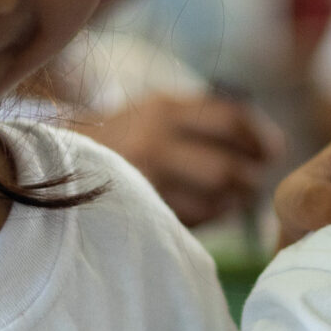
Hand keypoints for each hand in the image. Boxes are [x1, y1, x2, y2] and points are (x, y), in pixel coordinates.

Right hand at [77, 93, 282, 227]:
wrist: (56, 163)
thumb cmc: (129, 137)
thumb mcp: (159, 111)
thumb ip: (209, 120)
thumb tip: (273, 147)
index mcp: (163, 108)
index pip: (232, 120)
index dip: (261, 138)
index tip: (274, 151)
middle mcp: (152, 144)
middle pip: (227, 170)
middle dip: (250, 179)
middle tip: (253, 180)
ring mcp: (142, 184)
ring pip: (213, 204)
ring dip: (231, 203)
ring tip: (227, 195)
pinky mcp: (139, 215)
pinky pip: (193, 222)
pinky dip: (207, 217)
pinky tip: (199, 206)